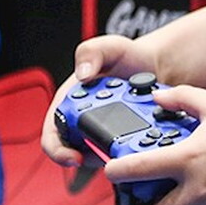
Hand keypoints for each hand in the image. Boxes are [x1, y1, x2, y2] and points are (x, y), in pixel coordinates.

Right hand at [41, 34, 157, 166]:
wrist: (153, 65)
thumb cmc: (127, 56)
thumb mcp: (110, 47)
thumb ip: (92, 53)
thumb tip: (82, 75)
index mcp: (69, 102)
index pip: (52, 137)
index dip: (58, 151)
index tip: (75, 157)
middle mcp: (80, 122)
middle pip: (75, 153)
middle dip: (91, 155)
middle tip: (112, 148)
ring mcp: (100, 134)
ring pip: (99, 157)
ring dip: (112, 154)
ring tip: (132, 139)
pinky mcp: (119, 141)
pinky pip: (119, 154)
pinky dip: (127, 151)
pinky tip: (140, 139)